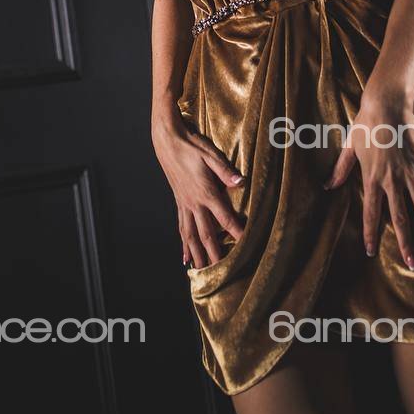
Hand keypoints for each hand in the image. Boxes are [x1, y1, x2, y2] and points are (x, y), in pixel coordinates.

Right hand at [152, 114, 245, 268]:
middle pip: (206, 233)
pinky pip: (181, 227)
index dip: (236, 232)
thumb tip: (240, 182)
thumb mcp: (210, 155)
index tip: (246, 244)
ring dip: (197, 254)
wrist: (168, 142)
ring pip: (191, 235)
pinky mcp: (178, 202)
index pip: (224, 217)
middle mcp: (194, 202)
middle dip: (215, 253)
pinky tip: (184, 257)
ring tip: (201, 271)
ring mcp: (184, 204)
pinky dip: (184, 244)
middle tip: (222, 271)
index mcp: (206, 192)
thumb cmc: (191, 146)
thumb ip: (225, 171)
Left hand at [323, 96, 413, 269]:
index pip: (371, 212)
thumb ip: (341, 169)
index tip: (371, 252)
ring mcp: (408, 169)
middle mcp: (391, 179)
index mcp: (372, 177)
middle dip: (406, 242)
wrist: (384, 103)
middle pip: (400, 216)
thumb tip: (327, 186)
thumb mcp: (349, 147)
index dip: (370, 233)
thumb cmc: (365, 124)